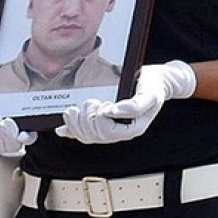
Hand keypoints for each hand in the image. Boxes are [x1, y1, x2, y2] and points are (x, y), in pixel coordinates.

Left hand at [55, 60, 194, 143]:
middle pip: (94, 136)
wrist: (155, 80)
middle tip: (91, 101)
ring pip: (86, 136)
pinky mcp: (101, 122)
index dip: (100, 119)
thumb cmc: (153, 86)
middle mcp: (120, 131)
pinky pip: (83, 133)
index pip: (108, 132)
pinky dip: (70, 130)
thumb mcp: (150, 93)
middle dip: (86, 119)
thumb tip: (113, 111)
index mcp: (132, 128)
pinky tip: (62, 129)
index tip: (103, 104)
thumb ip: (135, 105)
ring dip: (75, 124)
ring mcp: (110, 128)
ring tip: (73, 109)